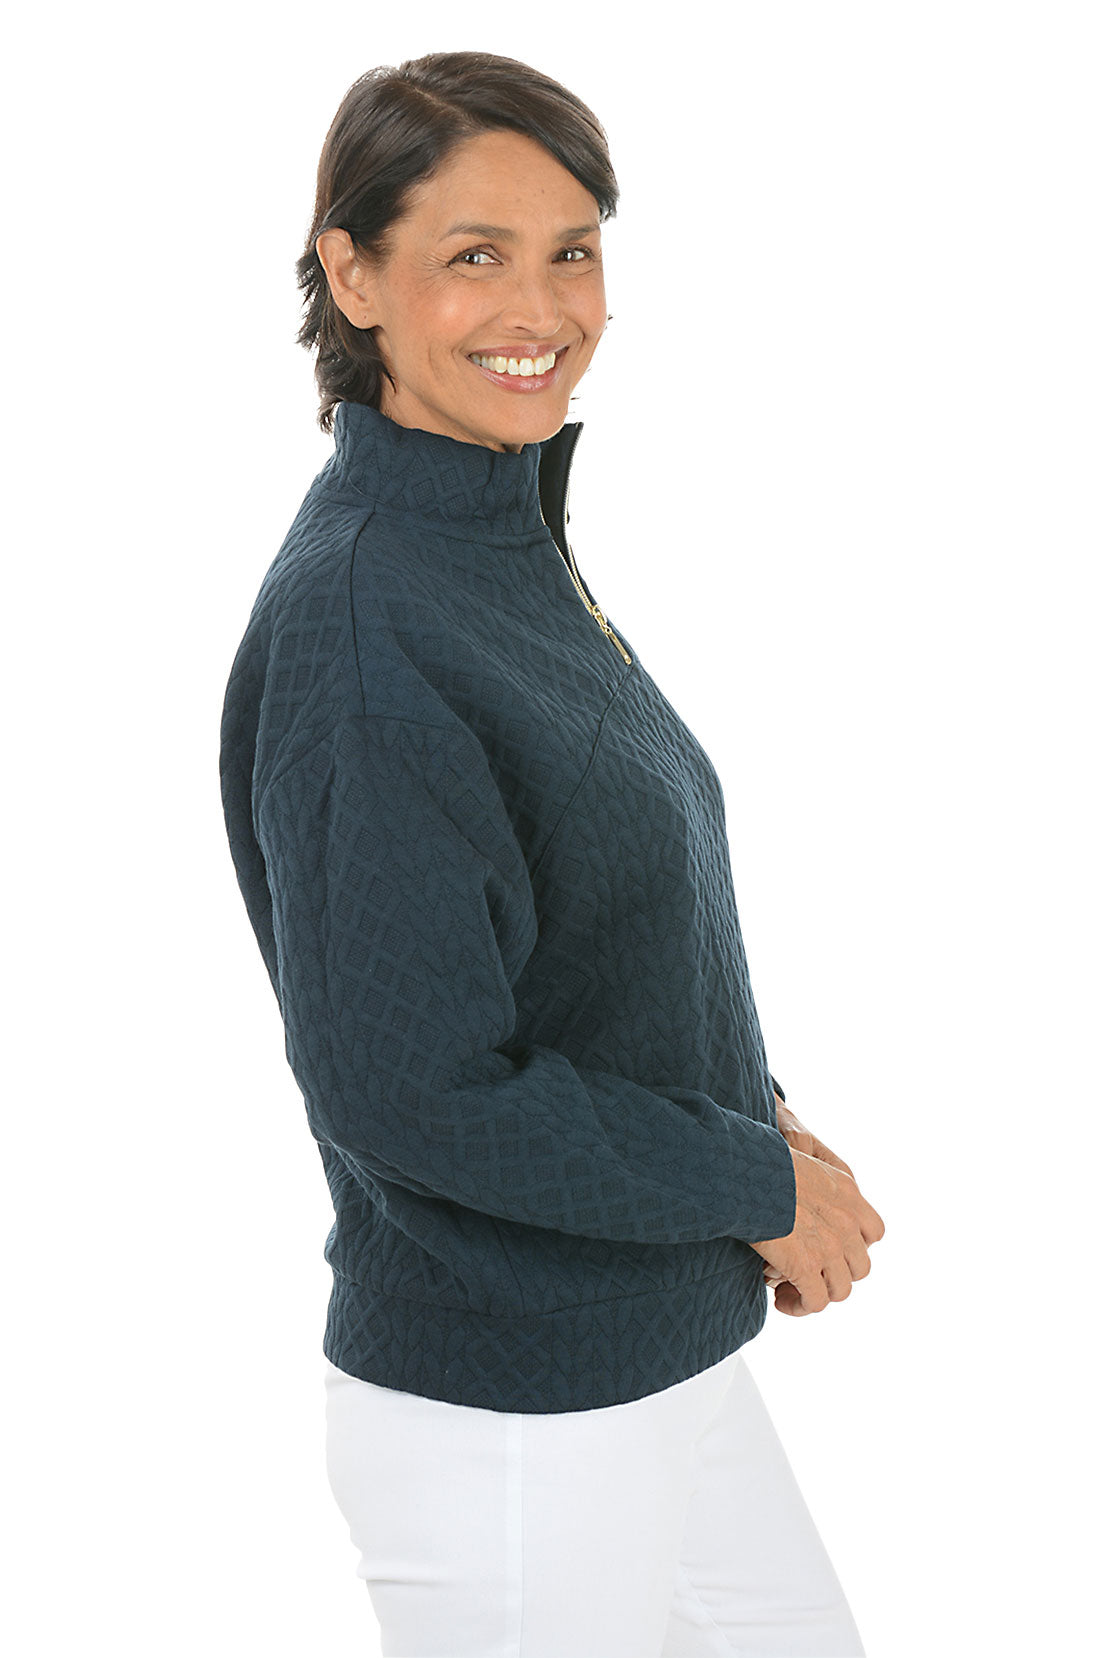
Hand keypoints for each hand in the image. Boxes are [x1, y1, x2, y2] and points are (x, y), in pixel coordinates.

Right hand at [752, 1093, 884, 1316]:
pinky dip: (799, 1306)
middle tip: (808, 1272)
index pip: (872, 1232)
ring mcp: (829, 1247)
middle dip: (836, 1273)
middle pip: (860, 1266)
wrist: (743, 1171)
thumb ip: (811, 1182)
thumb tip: (797, 1194)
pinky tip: (782, 1301)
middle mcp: (846, 1222)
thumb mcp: (799, 1158)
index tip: (829, 1249)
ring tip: (792, 1291)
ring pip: (840, 1290)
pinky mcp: (805, 1267)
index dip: (854, 1246)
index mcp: (846, 1192)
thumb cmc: (759, 1160)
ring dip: (818, 1294)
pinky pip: (814, 1302)